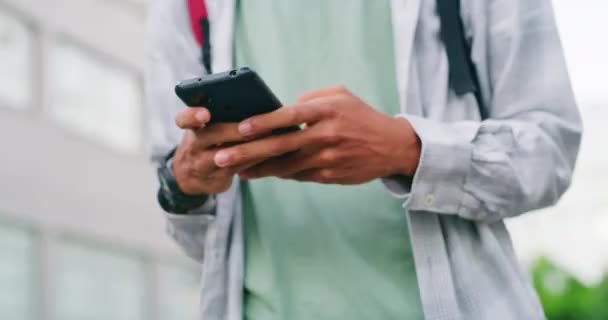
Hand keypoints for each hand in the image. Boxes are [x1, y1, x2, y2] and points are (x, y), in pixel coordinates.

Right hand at [172, 107, 261, 193]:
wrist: (190, 176)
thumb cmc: (205, 142)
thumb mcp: (204, 128)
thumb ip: (219, 116)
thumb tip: (252, 101)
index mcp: (191, 127)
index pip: (184, 119)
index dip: (193, 116)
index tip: (205, 114)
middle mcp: (193, 146)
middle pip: (211, 135)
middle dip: (235, 130)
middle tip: (256, 125)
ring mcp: (203, 165)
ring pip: (228, 156)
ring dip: (250, 146)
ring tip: (269, 136)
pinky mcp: (217, 180)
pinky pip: (239, 168)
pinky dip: (255, 158)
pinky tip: (271, 151)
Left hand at [212, 86, 420, 184]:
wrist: (391, 146)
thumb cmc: (362, 117)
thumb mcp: (342, 96)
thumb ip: (311, 98)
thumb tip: (283, 108)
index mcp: (328, 111)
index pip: (290, 116)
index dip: (263, 122)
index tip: (241, 127)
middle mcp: (326, 135)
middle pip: (280, 146)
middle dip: (247, 153)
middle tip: (222, 157)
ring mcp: (328, 159)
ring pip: (285, 166)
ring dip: (258, 169)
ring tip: (236, 170)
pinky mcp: (330, 176)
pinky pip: (299, 176)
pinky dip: (280, 174)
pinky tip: (263, 173)